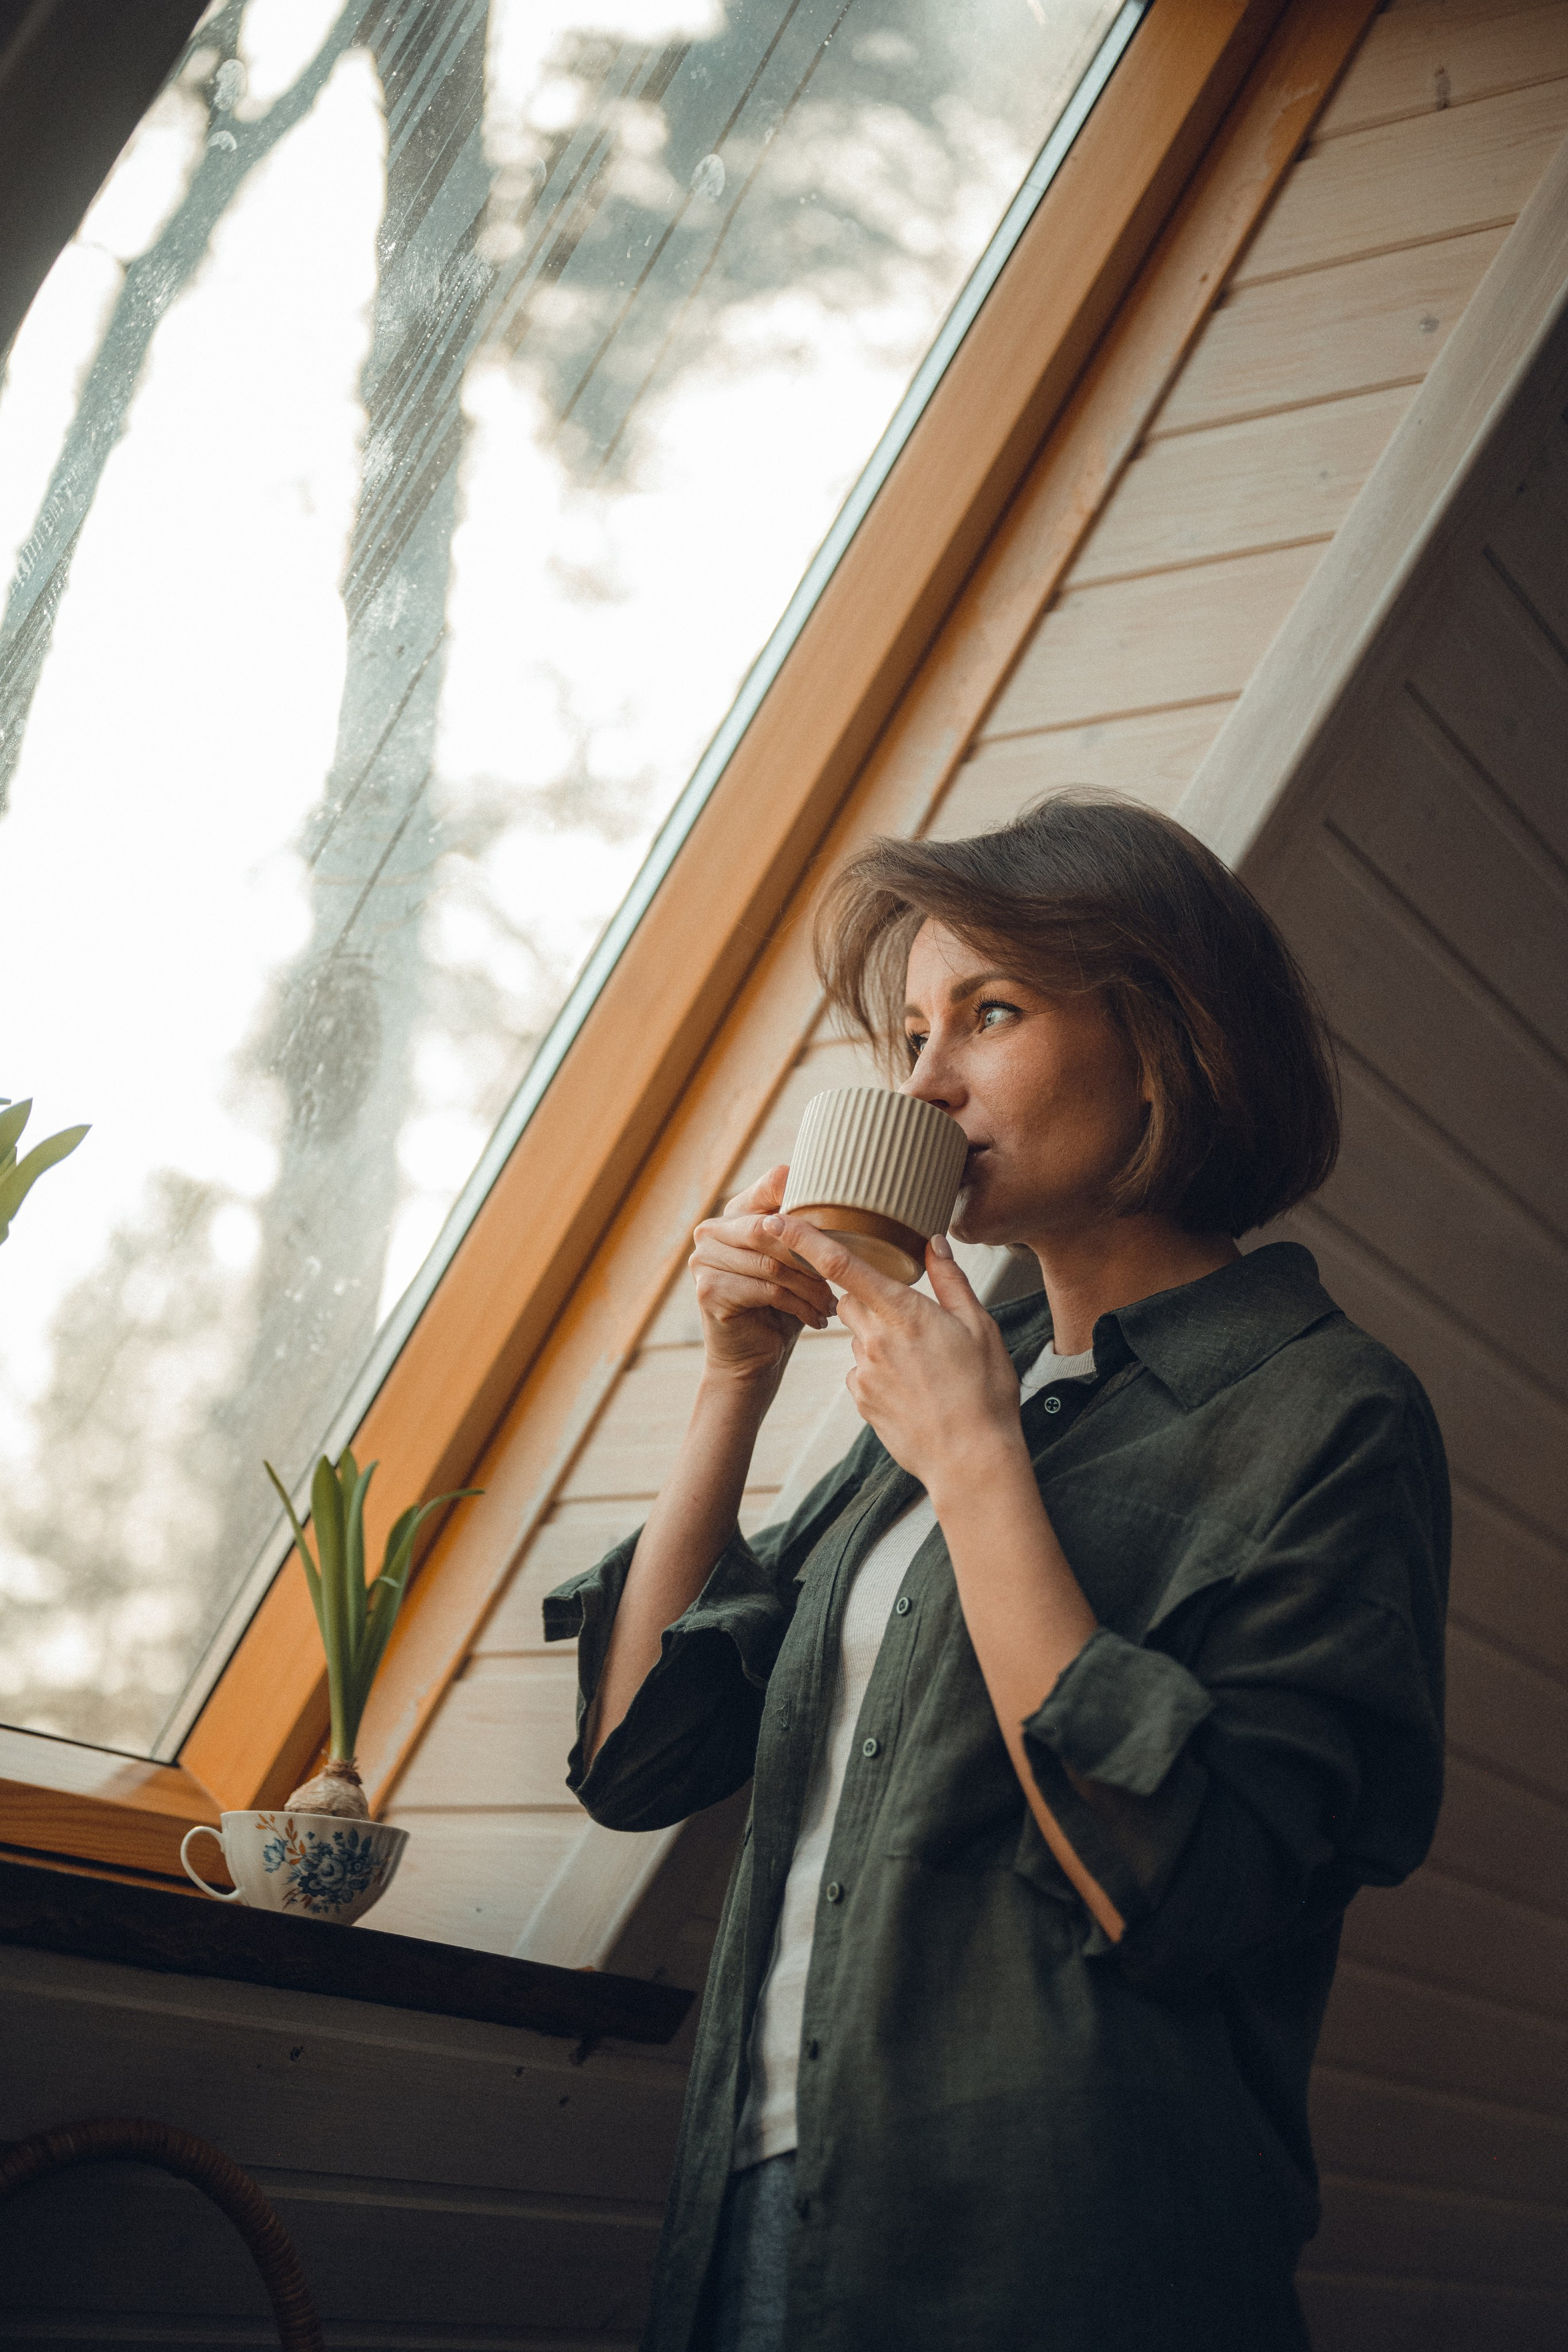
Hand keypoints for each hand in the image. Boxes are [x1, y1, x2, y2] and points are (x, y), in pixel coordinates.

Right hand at [689, 1167, 837, 1386]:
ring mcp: (704, 1260)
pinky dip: (800, 1306)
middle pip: (772, 1230)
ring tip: (832, 1303)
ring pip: (773, 1264)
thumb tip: (848, 1202)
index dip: (805, 1194)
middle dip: (812, 1255)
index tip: (841, 1213)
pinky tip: (817, 1319)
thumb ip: (804, 1231)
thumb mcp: (795, 1262)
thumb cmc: (780, 1305)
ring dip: (811, 1286)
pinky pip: (767, 1290)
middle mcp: (711, 1231)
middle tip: (840, 1278)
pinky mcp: (709, 1290)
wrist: (753, 1358)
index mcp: (734, 1213)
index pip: (771, 1184)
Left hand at [762, 1217, 1024, 1498]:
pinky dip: (877, 1371)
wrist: (971, 1460)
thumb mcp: (980, 1327)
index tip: (778, 1221)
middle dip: (866, 1298)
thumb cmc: (984, 1392)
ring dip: (877, 1337)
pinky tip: (911, 1387)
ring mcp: (864, 1373)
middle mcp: (874, 1339)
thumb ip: (951, 1280)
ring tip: (922, 1363)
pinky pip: (859, 1372)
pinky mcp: (861, 1401)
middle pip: (847, 1300)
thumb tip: (934, 1242)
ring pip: (856, 1337)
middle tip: (907, 1316)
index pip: (842, 1266)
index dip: (805, 1240)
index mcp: (903, 1313)